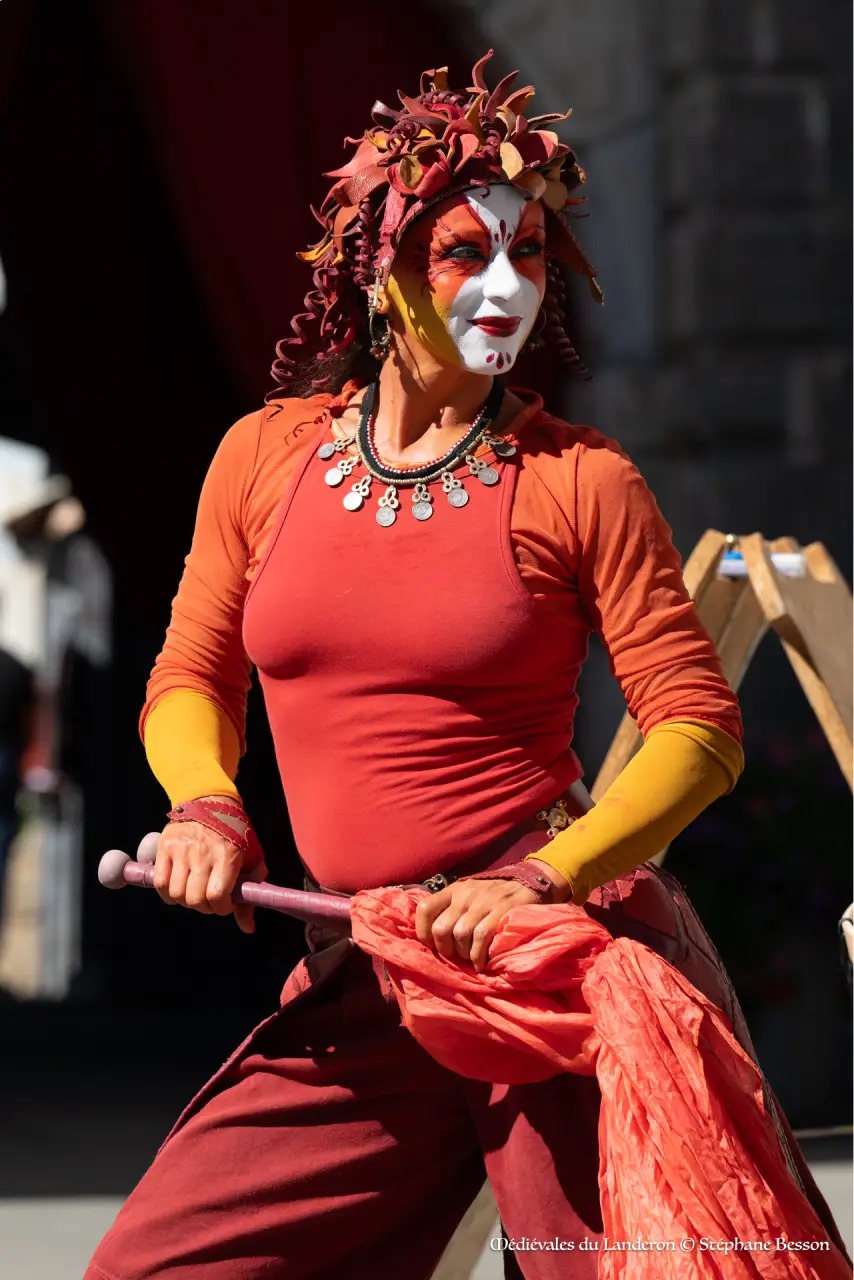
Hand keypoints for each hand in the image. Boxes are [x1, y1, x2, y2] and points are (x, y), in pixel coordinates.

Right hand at [152, 796, 266, 933]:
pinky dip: (168, 893)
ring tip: (195, 892)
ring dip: (186, 901)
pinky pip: (160, 883)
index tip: (225, 904)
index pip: (217, 896)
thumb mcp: (252, 858)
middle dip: (205, 907)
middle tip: (210, 900)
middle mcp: (203, 852)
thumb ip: (250, 892)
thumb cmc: (235, 833)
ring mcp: (181, 849)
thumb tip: (248, 928)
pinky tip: (178, 888)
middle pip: (195, 899)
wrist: (210, 801)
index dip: (221, 909)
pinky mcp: (165, 846)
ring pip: (176, 894)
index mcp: (227, 855)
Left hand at [414, 862, 568, 972]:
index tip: (433, 945)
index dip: (423, 932)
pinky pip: (481, 938)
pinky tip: (482, 962)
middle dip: (446, 949)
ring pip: (460, 935)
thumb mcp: (469, 895)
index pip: (424, 909)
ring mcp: (483, 902)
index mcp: (454, 890)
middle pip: (441, 928)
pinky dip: (479, 956)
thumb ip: (451, 909)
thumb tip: (432, 935)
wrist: (529, 884)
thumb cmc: (495, 896)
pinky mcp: (501, 911)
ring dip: (465, 954)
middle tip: (456, 955)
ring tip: (472, 958)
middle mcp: (465, 894)